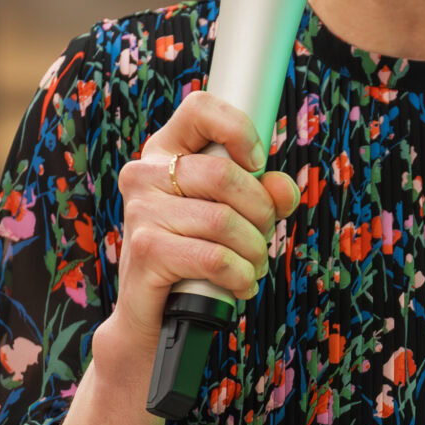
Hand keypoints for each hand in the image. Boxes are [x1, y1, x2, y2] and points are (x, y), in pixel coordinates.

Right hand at [106, 91, 299, 347]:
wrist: (151, 317)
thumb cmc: (193, 257)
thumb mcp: (234, 216)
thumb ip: (264, 194)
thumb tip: (283, 189)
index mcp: (164, 153)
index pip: (200, 108)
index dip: (239, 129)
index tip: (257, 163)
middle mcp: (144, 174)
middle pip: (224, 174)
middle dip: (261, 211)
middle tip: (264, 235)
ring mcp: (140, 212)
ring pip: (224, 221)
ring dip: (254, 251)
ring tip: (253, 266)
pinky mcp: (146, 251)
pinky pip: (214, 257)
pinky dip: (240, 275)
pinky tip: (240, 285)